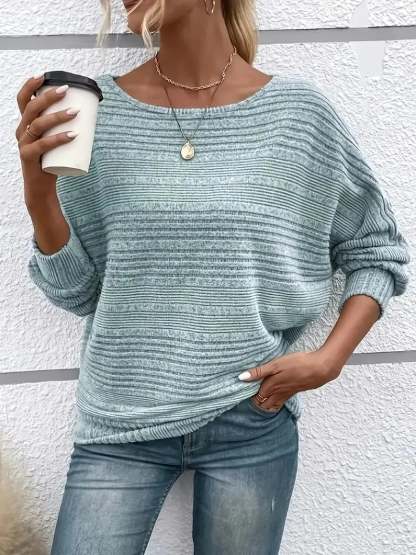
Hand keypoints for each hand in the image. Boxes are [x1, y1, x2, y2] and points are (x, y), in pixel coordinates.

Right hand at [15, 74, 78, 207]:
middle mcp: (21, 131)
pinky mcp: (28, 157)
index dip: (30, 86)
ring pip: (38, 124)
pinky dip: (58, 139)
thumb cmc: (51, 161)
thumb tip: (90, 114)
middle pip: (31, 108)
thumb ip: (65, 128)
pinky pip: (43, 145)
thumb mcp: (56, 141)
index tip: (44, 75)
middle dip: (48, 96)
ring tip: (76, 112)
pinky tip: (72, 135)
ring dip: (57, 116)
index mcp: (25, 125)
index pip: (22, 100)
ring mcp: (23, 144)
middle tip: (66, 90)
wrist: (42, 188)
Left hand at [239, 349, 342, 410]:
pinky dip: (275, 401)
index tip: (241, 393)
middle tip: (248, 397)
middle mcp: (278, 393)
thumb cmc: (298, 364)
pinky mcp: (295, 390)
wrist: (320, 368)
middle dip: (256, 403)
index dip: (248, 396)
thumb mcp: (276, 365)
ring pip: (273, 404)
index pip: (256, 397)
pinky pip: (281, 400)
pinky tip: (274, 396)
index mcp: (271, 387)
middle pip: (264, 405)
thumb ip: (259, 372)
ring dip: (265, 403)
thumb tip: (241, 378)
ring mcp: (287, 393)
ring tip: (258, 400)